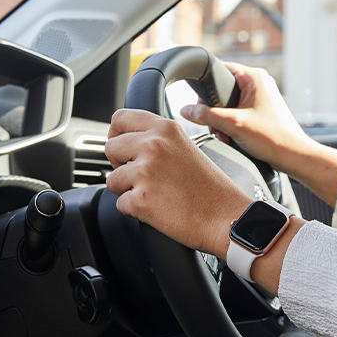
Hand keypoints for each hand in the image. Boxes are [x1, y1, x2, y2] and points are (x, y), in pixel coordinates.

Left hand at [104, 108, 251, 255]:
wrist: (226, 218)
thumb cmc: (212, 189)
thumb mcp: (187, 147)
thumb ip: (159, 139)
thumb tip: (129, 142)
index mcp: (165, 128)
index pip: (119, 118)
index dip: (117, 134)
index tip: (123, 148)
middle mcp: (153, 145)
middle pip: (109, 147)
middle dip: (120, 164)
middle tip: (143, 176)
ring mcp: (144, 172)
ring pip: (112, 179)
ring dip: (127, 190)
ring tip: (156, 193)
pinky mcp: (140, 200)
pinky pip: (120, 204)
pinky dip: (134, 209)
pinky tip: (158, 208)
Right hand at [180, 63, 336, 205]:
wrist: (294, 156)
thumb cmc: (272, 138)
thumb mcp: (232, 125)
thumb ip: (206, 116)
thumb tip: (185, 110)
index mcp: (254, 77)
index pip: (220, 70)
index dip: (206, 88)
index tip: (201, 105)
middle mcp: (259, 82)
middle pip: (223, 90)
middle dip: (215, 111)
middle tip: (216, 127)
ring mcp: (262, 96)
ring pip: (230, 103)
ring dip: (223, 121)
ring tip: (226, 135)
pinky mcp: (263, 110)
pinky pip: (239, 112)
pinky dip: (233, 125)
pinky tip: (234, 137)